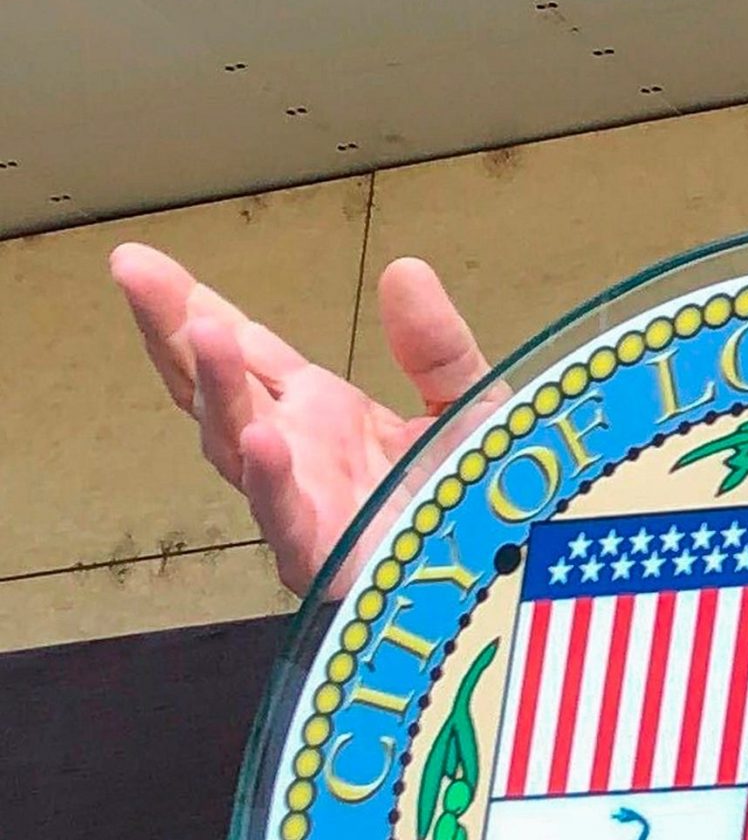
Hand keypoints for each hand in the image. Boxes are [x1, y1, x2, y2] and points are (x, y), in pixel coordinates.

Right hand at [108, 245, 488, 593]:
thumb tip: (404, 270)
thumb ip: (436, 345)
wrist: (522, 577)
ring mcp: (304, 507)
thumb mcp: (469, 403)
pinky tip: (264, 439)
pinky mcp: (328, 561)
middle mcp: (298, 455)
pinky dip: (272, 480)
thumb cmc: (486, 501)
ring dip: (218, 390)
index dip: (193, 307)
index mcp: (322, 414)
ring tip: (202, 332)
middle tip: (133, 270)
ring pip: (237, 447)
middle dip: (173, 332)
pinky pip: (288, 519)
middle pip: (217, 389)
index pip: (244, 353)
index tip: (141, 262)